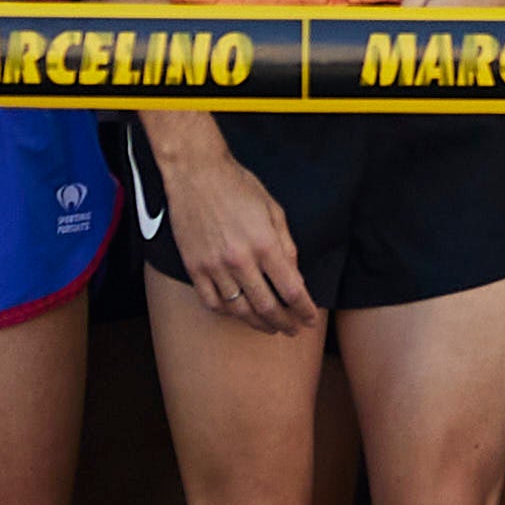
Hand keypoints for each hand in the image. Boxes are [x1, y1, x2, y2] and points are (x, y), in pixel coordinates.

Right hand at [161, 136, 318, 331]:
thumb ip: (286, 246)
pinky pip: (212, 302)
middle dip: (284, 322)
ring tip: (270, 327)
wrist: (196, 174)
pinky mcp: (194, 268)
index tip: (310, 319)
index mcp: (264, 243)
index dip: (304, 309)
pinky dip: (228, 313)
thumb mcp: (273, 210)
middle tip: (293, 330)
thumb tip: (295, 277)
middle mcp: (240, 260)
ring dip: (258, 323)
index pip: (291, 289)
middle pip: (267, 306)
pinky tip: (238, 313)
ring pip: (239, 310)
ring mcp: (214, 266)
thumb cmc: (238, 187)